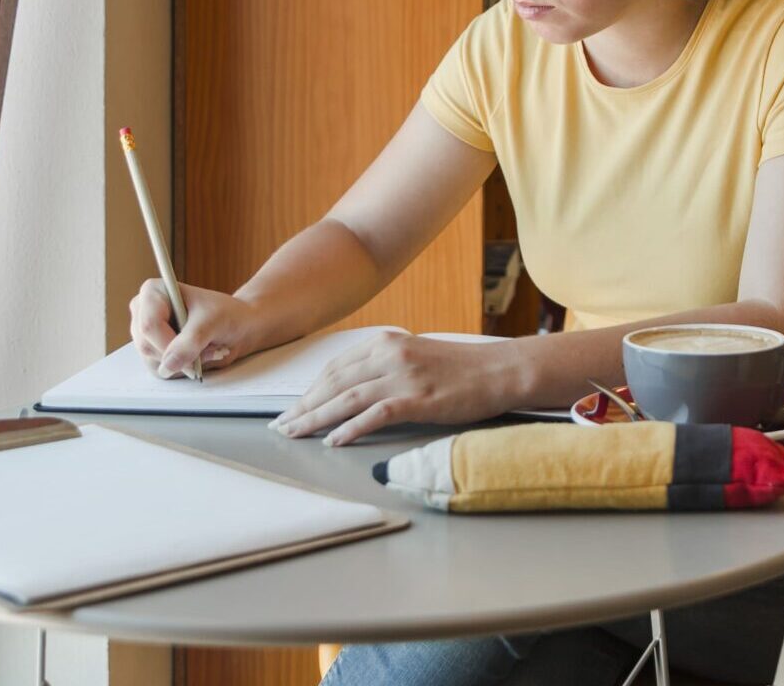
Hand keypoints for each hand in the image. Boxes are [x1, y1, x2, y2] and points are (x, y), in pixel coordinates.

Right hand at [130, 280, 271, 379]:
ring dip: (185, 362)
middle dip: (181, 354)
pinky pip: (161, 370)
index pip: (149, 325)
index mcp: (153, 292)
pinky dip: (183, 368)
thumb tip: (168, 365)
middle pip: (147, 346)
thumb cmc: (227, 314)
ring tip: (207, 348)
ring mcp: (146, 334)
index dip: (168, 343)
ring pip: (153, 361)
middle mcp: (143, 312)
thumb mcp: (212, 322)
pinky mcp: (153, 352)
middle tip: (209, 347)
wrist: (238, 325)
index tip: (194, 352)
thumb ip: (190, 342)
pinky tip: (199, 356)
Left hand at [272, 329, 521, 445]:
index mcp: (387, 342)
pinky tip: (334, 441)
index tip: (294, 407)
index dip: (310, 389)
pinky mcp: (419, 399)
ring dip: (316, 418)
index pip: (335, 367)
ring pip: (347, 399)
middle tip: (282, 425)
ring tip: (295, 434)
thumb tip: (354, 389)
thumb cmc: (462, 368)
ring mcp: (404, 377)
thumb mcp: (417, 356)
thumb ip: (386, 366)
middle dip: (304, 406)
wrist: (501, 370)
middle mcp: (390, 355)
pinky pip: (375, 415)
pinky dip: (351, 428)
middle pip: (334, 383)